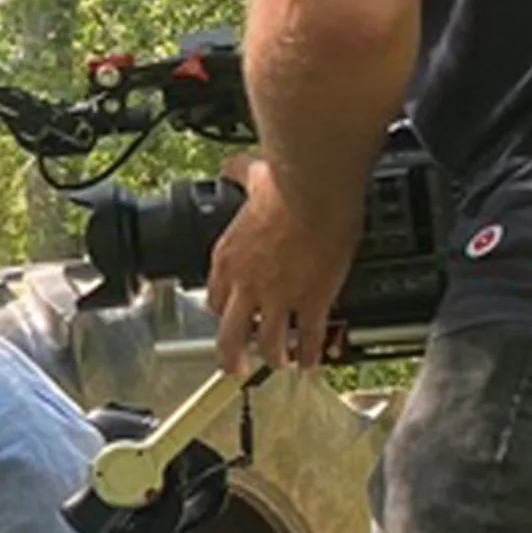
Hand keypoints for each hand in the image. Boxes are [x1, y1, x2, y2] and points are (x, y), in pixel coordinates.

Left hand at [204, 151, 367, 373]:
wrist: (316, 190)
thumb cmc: (286, 183)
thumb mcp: (252, 177)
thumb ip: (239, 174)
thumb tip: (233, 165)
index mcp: (228, 258)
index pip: (215, 299)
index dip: (223, 311)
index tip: (230, 314)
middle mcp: (246, 284)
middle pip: (230, 334)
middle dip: (231, 355)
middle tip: (234, 367)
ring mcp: (278, 296)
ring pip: (270, 343)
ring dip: (274, 358)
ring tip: (279, 364)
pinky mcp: (312, 300)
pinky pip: (310, 336)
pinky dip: (311, 352)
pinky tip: (313, 361)